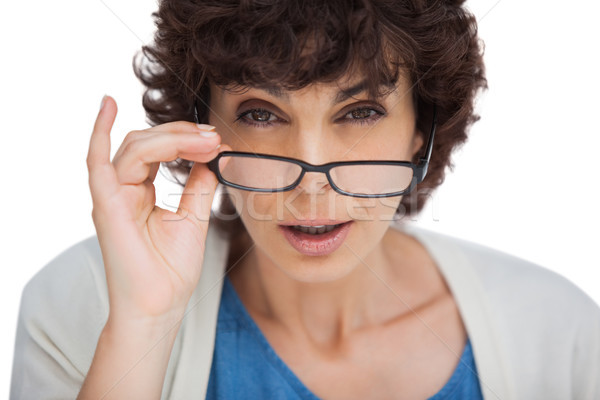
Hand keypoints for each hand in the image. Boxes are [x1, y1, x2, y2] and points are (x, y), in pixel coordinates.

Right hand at [86, 95, 229, 326]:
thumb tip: (211, 156)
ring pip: (135, 147)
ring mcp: (112, 195)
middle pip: (147, 143)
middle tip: (213, 137)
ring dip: (171, 137)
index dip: (187, 141)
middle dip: (183, 135)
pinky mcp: (106, 205)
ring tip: (204, 140)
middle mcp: (122, 189)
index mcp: (141, 192)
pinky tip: (108, 104)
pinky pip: (96, 161)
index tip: (217, 140)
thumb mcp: (193, 218)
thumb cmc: (172, 269)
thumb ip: (198, 185)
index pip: (159, 151)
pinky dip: (99, 131)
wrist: (161, 304)